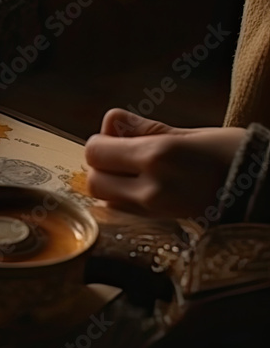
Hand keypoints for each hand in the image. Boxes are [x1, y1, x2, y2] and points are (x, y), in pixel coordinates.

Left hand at [85, 109, 245, 216]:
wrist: (265, 193)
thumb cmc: (236, 156)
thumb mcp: (191, 135)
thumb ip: (144, 130)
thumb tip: (110, 120)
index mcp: (157, 156)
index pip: (96, 151)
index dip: (101, 142)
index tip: (115, 137)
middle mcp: (151, 187)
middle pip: (94, 181)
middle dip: (101, 167)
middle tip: (123, 157)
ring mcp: (155, 212)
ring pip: (105, 201)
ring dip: (111, 187)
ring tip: (137, 174)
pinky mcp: (161, 227)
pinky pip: (125, 215)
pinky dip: (124, 202)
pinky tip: (147, 191)